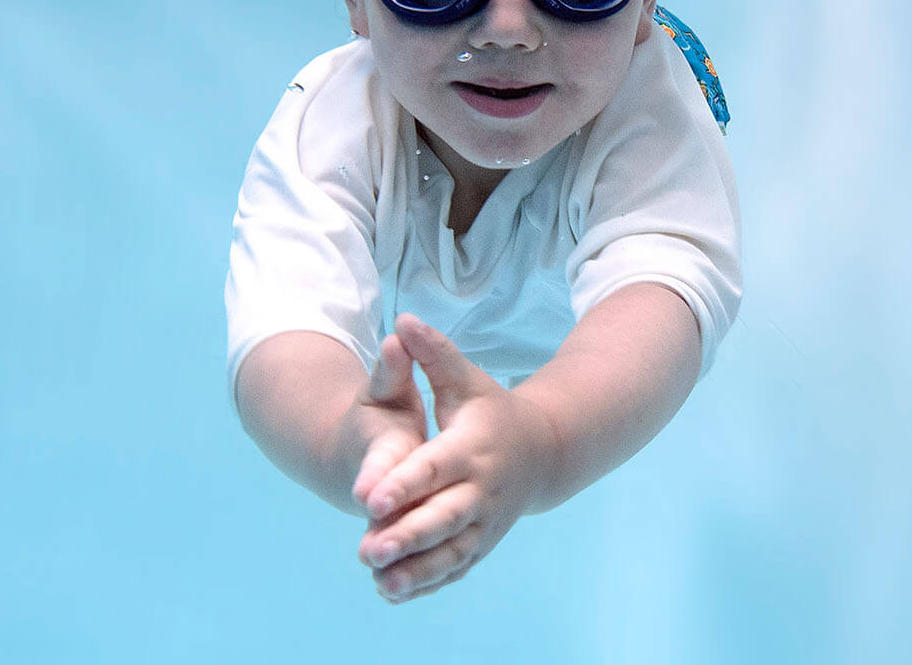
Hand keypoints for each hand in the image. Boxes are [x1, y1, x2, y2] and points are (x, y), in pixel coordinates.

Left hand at [357, 314, 559, 603]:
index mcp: (472, 448)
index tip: (370, 498)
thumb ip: (434, 354)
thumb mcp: (466, 379)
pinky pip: (455, 567)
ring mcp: (485, 522)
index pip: (434, 468)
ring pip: (450, 551)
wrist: (545, 451)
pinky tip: (392, 592)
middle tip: (366, 550)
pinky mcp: (483, 543)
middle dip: (406, 536)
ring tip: (379, 584)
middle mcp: (481, 489)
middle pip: (442, 518)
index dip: (403, 484)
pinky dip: (428, 582)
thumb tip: (403, 320)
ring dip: (416, 570)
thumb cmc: (492, 411)